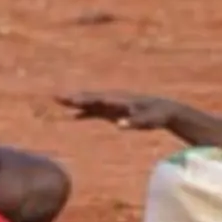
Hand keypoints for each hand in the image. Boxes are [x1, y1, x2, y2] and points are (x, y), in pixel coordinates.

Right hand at [55, 91, 177, 129]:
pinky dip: (83, 113)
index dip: (86, 100)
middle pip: (91, 98)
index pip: (100, 99)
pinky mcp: (112, 111)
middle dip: (74, 97)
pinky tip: (72, 116)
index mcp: (120, 100)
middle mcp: (113, 99)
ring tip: (59, 100)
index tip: (72, 100)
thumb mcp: (149, 120)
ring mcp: (112, 104)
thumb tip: (119, 125)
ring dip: (75, 102)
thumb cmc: (157, 115)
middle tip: (57, 96)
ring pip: (90, 102)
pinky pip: (94, 111)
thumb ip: (134, 122)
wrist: (163, 109)